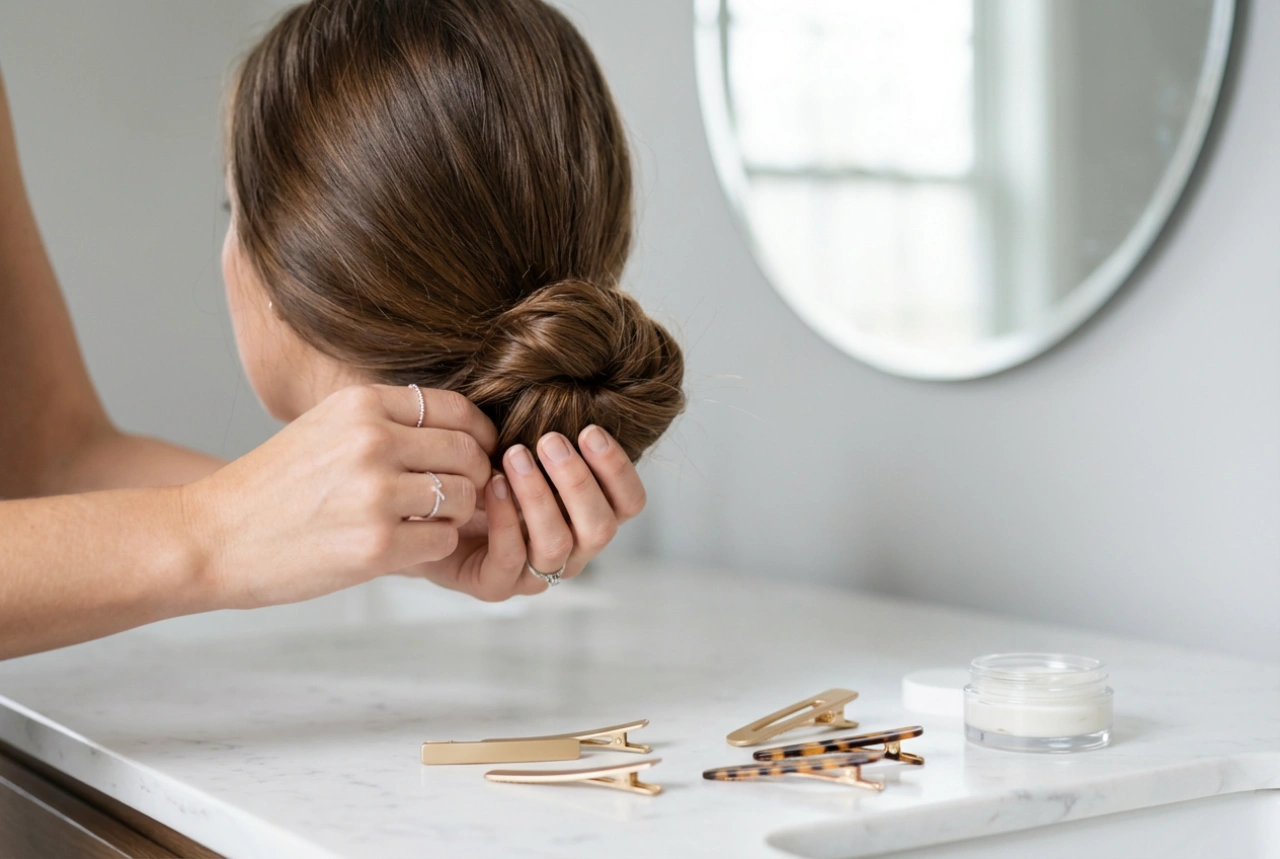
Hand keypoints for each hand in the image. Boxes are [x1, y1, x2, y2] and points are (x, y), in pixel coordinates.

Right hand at [184, 385, 495, 608]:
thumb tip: (461, 432)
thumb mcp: (325, 427)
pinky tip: (403, 545)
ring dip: (453, 514)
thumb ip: (386, 422)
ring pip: (463, 496)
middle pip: (468, 453)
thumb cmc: (272, 487)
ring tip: (422, 521)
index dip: (478, 435)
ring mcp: (376, 493)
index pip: (456, 409)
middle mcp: (373, 440)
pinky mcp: (377, 544)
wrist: (210, 537)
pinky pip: (444, 540)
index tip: (474, 454)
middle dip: (472, 477)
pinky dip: (432, 546)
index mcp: (361, 405)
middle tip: (455, 496)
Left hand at [403, 424, 645, 600]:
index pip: (629, 503)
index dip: (618, 470)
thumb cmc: (484, 472)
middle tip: (550, 441)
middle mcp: (572, 549)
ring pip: (557, 544)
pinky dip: (504, 519)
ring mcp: (535, 573)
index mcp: (588, 515)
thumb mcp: (522, 446)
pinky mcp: (496, 585)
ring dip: (539, 496)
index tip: (590, 431)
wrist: (427, 510)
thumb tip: (566, 391)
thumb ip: (549, 435)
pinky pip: (510, 558)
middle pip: (602, 527)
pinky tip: (492, 484)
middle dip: (579, 481)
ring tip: (515, 455)